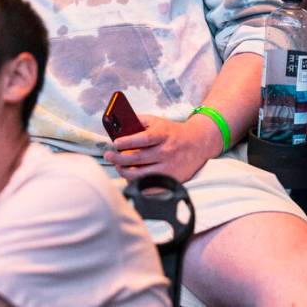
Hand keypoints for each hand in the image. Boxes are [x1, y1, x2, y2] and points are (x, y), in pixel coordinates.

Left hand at [104, 114, 219, 183]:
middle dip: (119, 158)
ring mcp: (170, 167)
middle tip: (108, 155)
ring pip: (143, 174)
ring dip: (125, 172)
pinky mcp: (172, 179)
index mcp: (162, 135)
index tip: (115, 143)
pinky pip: (152, 186)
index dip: (127, 142)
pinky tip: (130, 177)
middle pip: (139, 158)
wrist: (197, 143)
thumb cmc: (171, 132)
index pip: (143, 139)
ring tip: (117, 166)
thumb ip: (138, 120)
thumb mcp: (156, 121)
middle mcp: (166, 151)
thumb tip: (117, 124)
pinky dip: (138, 183)